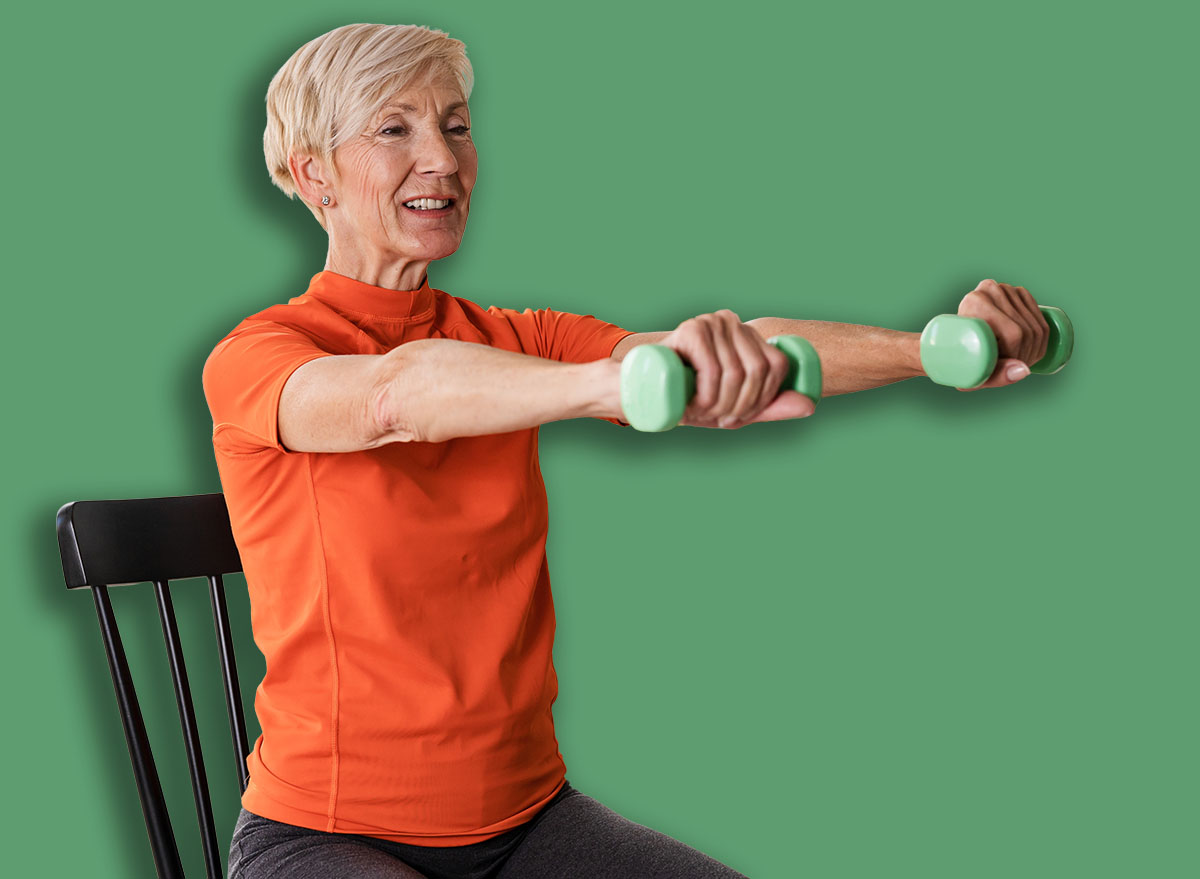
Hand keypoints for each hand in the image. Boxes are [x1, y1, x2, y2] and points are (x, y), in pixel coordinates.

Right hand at [658, 309, 815, 427]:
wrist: (642, 389)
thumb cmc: (689, 396)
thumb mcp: (734, 405)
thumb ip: (770, 406)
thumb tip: (810, 406)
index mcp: (746, 333)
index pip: (776, 366)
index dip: (762, 399)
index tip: (738, 416)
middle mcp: (731, 322)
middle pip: (757, 371)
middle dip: (740, 405)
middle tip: (718, 418)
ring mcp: (710, 322)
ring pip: (735, 373)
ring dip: (720, 404)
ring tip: (702, 412)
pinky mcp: (690, 330)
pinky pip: (713, 370)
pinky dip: (707, 395)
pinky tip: (695, 404)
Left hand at [957, 279, 1050, 389]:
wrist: (950, 338)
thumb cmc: (959, 360)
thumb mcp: (973, 375)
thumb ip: (997, 376)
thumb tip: (1024, 370)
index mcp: (975, 302)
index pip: (1013, 335)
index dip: (1016, 357)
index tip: (1006, 367)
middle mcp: (990, 290)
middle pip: (1026, 330)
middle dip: (1025, 355)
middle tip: (1010, 366)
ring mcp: (1006, 288)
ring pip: (1036, 326)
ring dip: (1034, 349)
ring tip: (1017, 359)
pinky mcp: (1018, 292)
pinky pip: (1040, 316)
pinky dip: (1040, 335)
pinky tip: (1029, 346)